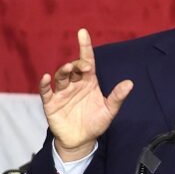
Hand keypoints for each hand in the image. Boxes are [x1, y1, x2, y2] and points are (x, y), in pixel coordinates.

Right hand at [39, 28, 132, 160]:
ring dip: (64, 71)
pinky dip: (44, 84)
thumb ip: (118, 97)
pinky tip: (46, 78)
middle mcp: (75, 84)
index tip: (82, 32)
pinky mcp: (51, 104)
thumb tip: (130, 83)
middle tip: (83, 66)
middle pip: (74, 68)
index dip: (85, 46)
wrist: (82, 141)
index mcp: (89, 82)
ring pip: (61, 76)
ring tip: (68, 69)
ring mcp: (62, 93)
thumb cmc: (96, 123)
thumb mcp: (109, 110)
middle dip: (77, 64)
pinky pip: (46, 91)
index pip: (87, 60)